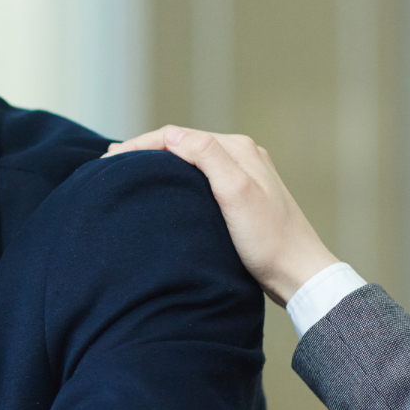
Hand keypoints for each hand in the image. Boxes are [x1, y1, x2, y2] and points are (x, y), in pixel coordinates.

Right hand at [106, 127, 337, 305]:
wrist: (299, 274)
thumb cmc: (269, 240)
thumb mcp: (235, 193)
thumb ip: (208, 156)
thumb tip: (173, 136)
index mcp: (239, 149)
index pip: (178, 136)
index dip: (140, 144)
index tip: (110, 160)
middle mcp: (242, 156)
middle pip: (184, 144)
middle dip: (146, 150)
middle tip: (111, 163)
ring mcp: (243, 176)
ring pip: (191, 160)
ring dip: (159, 162)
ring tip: (129, 172)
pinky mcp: (241, 196)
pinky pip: (200, 176)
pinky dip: (175, 177)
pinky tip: (163, 188)